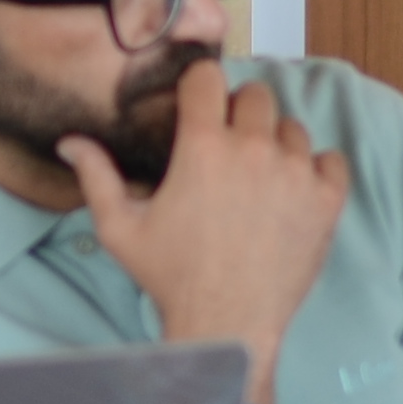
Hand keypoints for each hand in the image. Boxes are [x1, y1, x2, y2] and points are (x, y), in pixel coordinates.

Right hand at [65, 58, 349, 368]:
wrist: (227, 326)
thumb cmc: (171, 278)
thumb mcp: (121, 229)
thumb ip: (96, 177)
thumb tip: (70, 141)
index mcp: (203, 147)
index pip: (208, 77)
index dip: (199, 87)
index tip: (197, 107)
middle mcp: (253, 151)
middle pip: (255, 96)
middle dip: (239, 113)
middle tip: (227, 147)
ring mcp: (296, 174)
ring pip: (292, 129)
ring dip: (276, 144)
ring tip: (259, 178)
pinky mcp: (326, 201)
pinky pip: (332, 160)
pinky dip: (316, 170)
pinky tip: (294, 191)